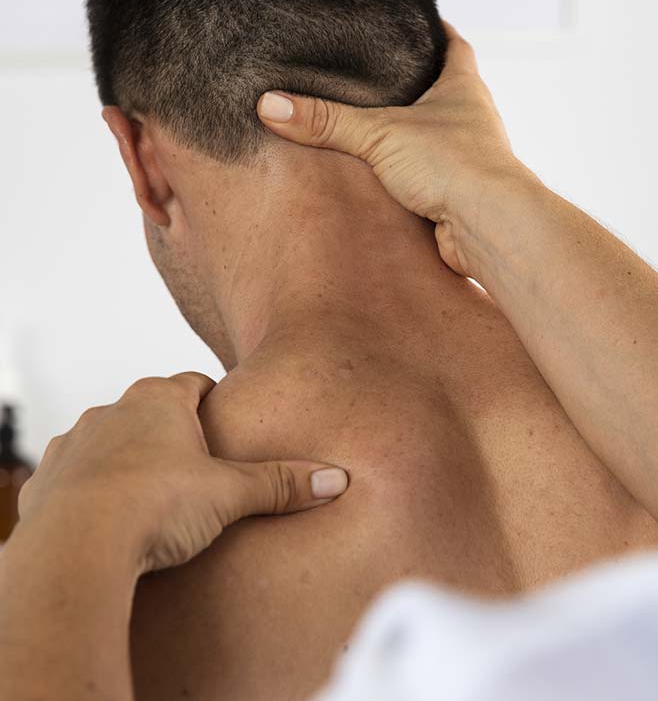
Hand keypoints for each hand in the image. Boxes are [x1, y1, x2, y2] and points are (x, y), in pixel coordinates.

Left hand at [18, 372, 347, 573]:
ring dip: (130, 460)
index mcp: (158, 400)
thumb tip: (335, 479)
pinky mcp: (46, 483)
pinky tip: (111, 519)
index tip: (227, 420)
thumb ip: (281, 483)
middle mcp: (112, 413)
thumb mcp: (230, 494)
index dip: (214, 400)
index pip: (194, 383)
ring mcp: (74, 446)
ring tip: (153, 497)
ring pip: (111, 442)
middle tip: (199, 467)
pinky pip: (75, 477)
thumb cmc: (152, 507)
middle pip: (151, 411)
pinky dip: (94, 491)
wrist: (73, 550)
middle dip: (173, 434)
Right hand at [257, 22, 531, 276]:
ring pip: (432, 135)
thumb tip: (271, 105)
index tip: (410, 19)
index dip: (434, 30)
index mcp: (463, 87)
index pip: (453, 44)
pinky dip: (404, 173)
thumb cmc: (455, 165)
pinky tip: (376, 175)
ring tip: (365, 122)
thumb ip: (326, 120)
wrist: (489, 227)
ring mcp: (466, 157)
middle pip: (441, 90)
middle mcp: (470, 118)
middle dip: (411, 83)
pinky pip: (426, 175)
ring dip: (405, 132)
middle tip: (372, 73)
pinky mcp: (456, 192)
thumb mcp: (380, 134)